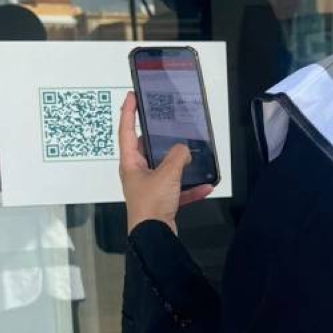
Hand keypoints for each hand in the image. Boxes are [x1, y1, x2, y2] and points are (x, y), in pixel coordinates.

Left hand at [118, 92, 212, 233]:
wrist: (154, 237)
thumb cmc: (151, 204)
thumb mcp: (167, 174)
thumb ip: (178, 156)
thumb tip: (184, 149)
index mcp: (130, 163)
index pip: (126, 131)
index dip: (129, 112)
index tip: (131, 96)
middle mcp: (137, 174)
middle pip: (146, 149)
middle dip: (158, 138)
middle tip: (168, 123)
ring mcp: (149, 188)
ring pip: (165, 169)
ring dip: (179, 164)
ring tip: (192, 152)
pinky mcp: (161, 202)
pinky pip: (178, 190)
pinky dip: (191, 188)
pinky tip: (206, 186)